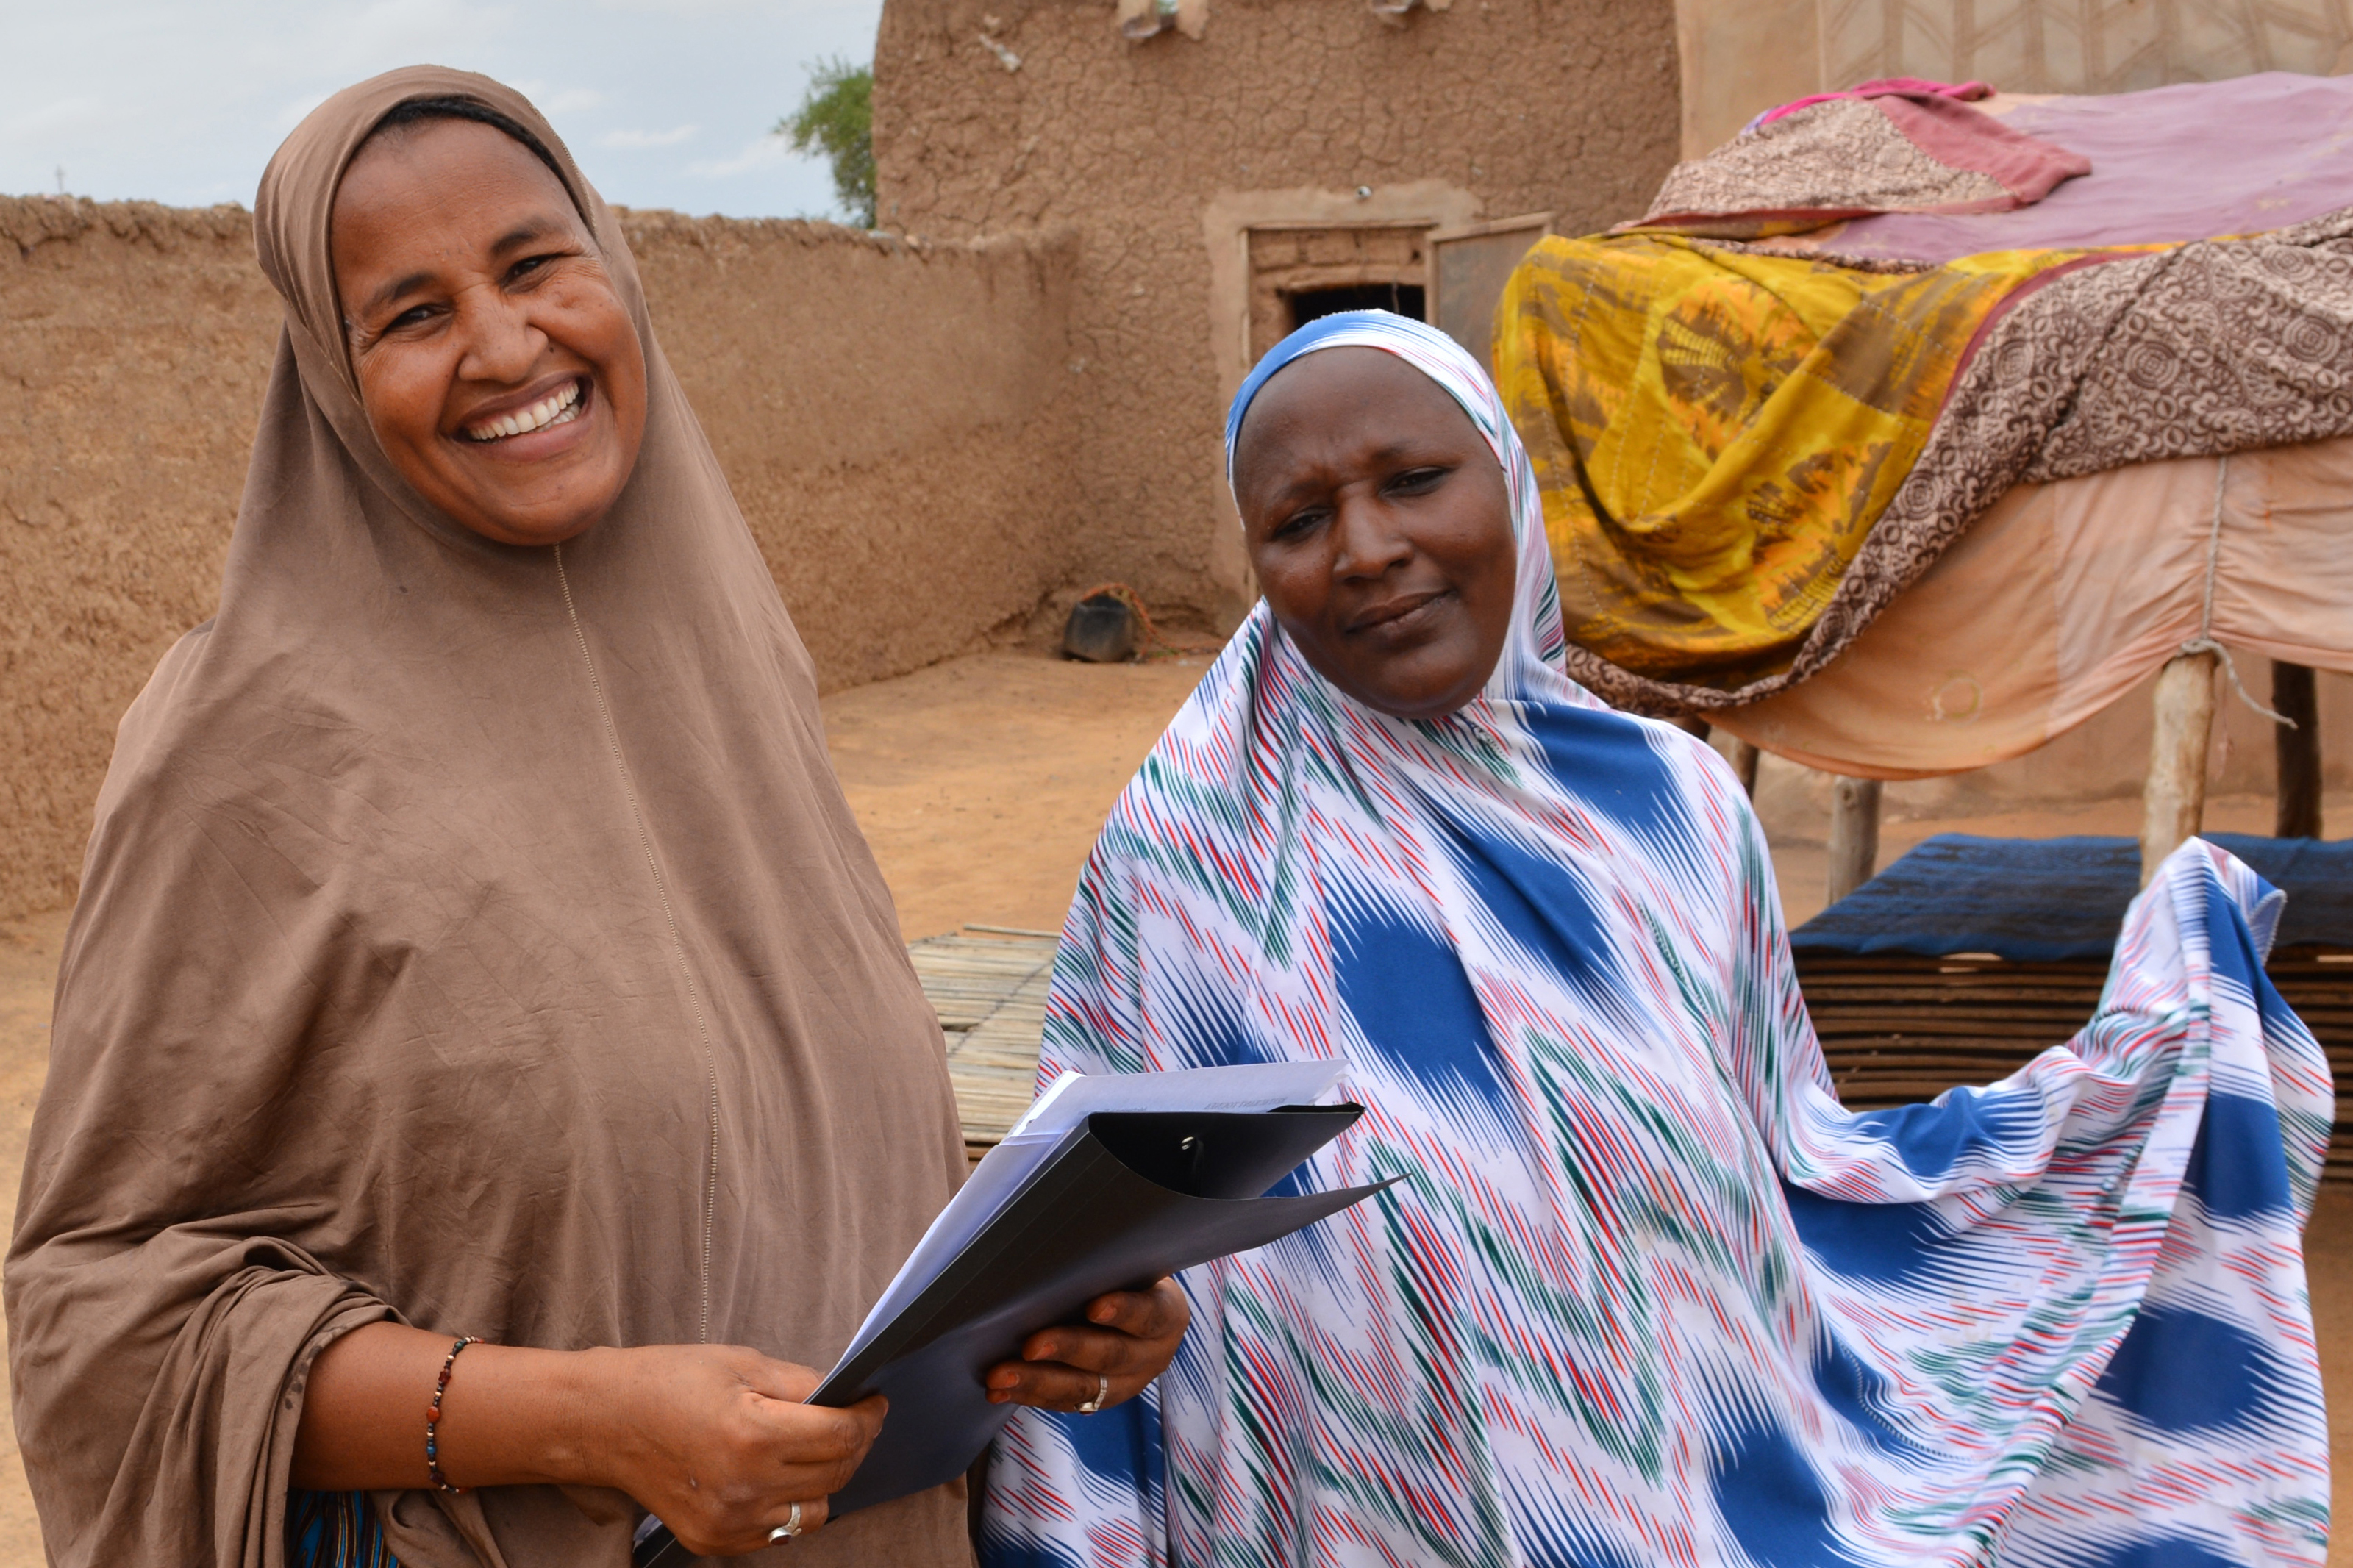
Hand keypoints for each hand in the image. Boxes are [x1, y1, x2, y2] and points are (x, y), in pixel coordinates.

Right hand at [583, 1344, 884, 1557]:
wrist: (605, 1422)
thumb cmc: (669, 1382)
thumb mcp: (742, 1363)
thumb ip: (802, 1384)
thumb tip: (848, 1396)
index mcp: (751, 1435)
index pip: (840, 1435)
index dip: (867, 1416)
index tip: (874, 1402)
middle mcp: (743, 1487)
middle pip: (835, 1474)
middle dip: (855, 1443)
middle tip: (854, 1419)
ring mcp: (729, 1523)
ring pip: (816, 1512)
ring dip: (827, 1479)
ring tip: (814, 1449)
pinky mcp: (715, 1542)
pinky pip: (781, 1532)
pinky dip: (792, 1505)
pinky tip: (779, 1476)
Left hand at [983, 1277, 1189, 1412]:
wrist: (1136, 1311)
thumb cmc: (1123, 1277)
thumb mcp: (1127, 1268)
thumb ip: (1103, 1267)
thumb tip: (1051, 1255)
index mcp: (1166, 1315)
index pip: (1149, 1314)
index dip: (1124, 1311)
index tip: (1093, 1306)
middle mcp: (1151, 1355)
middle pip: (1111, 1356)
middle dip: (1067, 1350)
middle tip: (1030, 1345)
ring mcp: (1126, 1384)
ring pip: (1083, 1388)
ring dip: (1037, 1382)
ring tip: (1001, 1377)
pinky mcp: (1098, 1400)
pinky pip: (1063, 1403)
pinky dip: (1028, 1395)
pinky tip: (999, 1391)